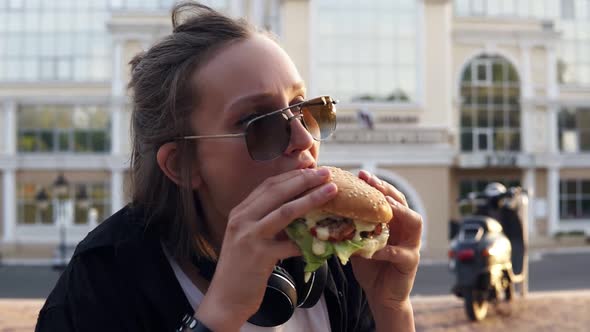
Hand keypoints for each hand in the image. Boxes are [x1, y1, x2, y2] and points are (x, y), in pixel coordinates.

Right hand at [196, 168, 337, 330]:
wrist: (225, 298)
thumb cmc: (241, 268)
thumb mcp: (250, 238)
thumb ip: (268, 223)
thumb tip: (299, 211)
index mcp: (240, 212)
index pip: (268, 185)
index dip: (292, 176)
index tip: (312, 170)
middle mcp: (242, 219)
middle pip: (277, 191)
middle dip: (304, 180)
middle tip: (326, 173)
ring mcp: (249, 236)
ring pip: (285, 211)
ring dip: (311, 199)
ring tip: (330, 191)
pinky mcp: (259, 256)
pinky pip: (290, 244)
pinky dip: (309, 240)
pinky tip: (325, 238)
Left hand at [351, 170, 421, 310]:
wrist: (382, 296)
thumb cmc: (370, 267)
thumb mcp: (358, 243)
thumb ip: (350, 228)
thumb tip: (327, 212)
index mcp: (394, 222)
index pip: (389, 197)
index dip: (378, 184)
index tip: (362, 174)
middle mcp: (406, 230)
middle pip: (403, 203)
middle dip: (388, 190)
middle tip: (371, 181)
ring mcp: (412, 246)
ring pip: (415, 222)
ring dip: (400, 212)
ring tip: (385, 206)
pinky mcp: (410, 263)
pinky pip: (400, 253)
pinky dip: (385, 250)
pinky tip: (371, 249)